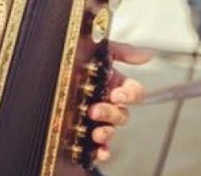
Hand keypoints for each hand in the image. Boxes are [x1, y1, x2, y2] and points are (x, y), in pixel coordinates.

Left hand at [88, 40, 150, 161]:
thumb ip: (123, 52)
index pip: (134, 93)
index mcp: (116, 84)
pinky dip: (103, 150)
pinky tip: (100, 150)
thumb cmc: (81, 58)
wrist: (51, 69)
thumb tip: (148, 55)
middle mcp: (110, 103)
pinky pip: (101, 145)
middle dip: (110, 113)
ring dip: (106, 132)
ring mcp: (100, 119)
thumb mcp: (100, 50)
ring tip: (95, 131)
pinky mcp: (88, 132)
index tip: (117, 94)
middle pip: (122, 114)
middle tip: (95, 110)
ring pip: (112, 130)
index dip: (130, 95)